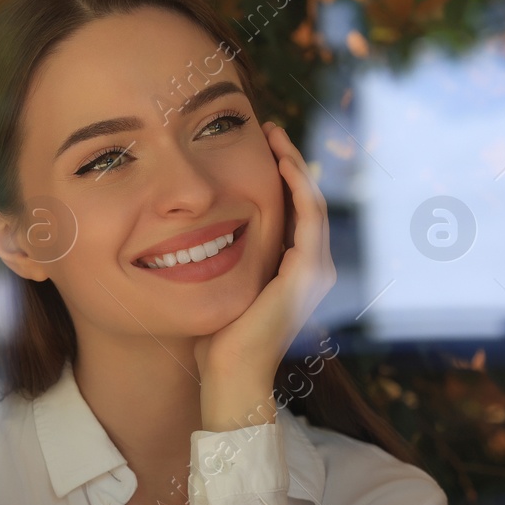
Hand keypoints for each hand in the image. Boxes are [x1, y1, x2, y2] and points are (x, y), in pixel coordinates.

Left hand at [193, 120, 335, 428]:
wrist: (230, 374)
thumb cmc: (216, 340)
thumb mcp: (220, 286)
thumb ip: (221, 260)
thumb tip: (190, 234)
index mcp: (292, 270)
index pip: (292, 211)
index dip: (279, 177)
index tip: (257, 147)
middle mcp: (312, 267)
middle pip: (306, 200)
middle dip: (289, 161)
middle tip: (269, 130)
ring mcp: (314, 270)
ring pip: (312, 202)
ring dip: (295, 165)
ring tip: (275, 137)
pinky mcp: (307, 272)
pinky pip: (309, 217)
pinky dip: (298, 187)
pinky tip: (282, 164)